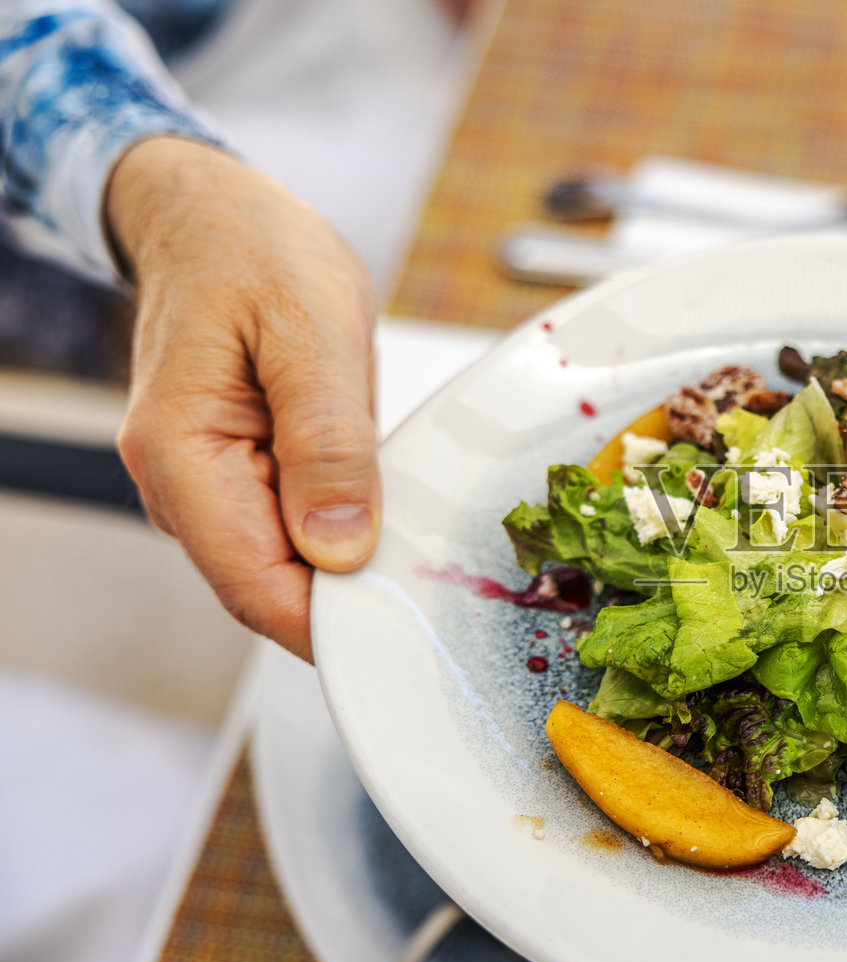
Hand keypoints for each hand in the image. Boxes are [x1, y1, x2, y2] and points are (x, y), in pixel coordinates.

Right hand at [109, 137, 379, 661]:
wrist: (212, 214)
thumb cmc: (253, 251)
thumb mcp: (312, 331)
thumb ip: (327, 442)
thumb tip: (338, 549)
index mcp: (181, 454)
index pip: (253, 585)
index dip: (328, 624)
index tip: (403, 629)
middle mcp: (181, 485)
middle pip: (269, 586)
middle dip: (349, 598)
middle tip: (434, 587)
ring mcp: (206, 485)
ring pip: (284, 562)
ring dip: (349, 563)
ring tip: (418, 538)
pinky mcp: (239, 474)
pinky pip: (292, 526)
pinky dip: (341, 526)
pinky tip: (386, 505)